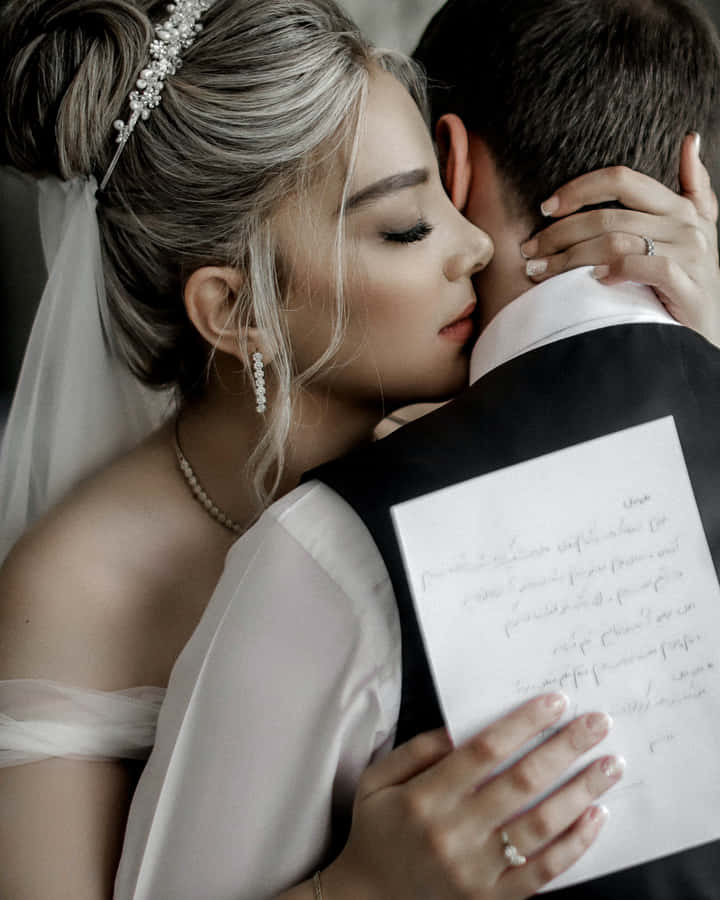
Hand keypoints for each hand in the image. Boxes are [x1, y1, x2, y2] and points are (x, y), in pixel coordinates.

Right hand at [324, 694, 620, 899]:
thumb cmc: (375, 833)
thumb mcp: (376, 782)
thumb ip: (415, 751)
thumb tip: (458, 730)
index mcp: (426, 799)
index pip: (484, 751)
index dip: (523, 724)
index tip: (555, 703)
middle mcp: (455, 834)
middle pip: (521, 783)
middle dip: (565, 748)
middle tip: (597, 723)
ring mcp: (478, 871)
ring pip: (541, 826)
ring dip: (581, 792)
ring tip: (610, 765)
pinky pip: (543, 872)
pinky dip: (575, 844)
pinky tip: (596, 816)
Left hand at [520, 134, 719, 347]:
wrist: (709, 333)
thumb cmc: (689, 284)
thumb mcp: (696, 231)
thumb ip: (693, 188)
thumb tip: (690, 139)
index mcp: (681, 207)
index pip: (621, 178)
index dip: (579, 188)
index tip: (547, 208)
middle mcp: (686, 225)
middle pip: (608, 215)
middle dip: (560, 233)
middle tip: (530, 250)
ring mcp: (690, 254)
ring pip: (615, 242)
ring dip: (569, 257)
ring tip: (541, 270)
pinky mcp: (688, 284)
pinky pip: (642, 267)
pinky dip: (613, 271)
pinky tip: (591, 281)